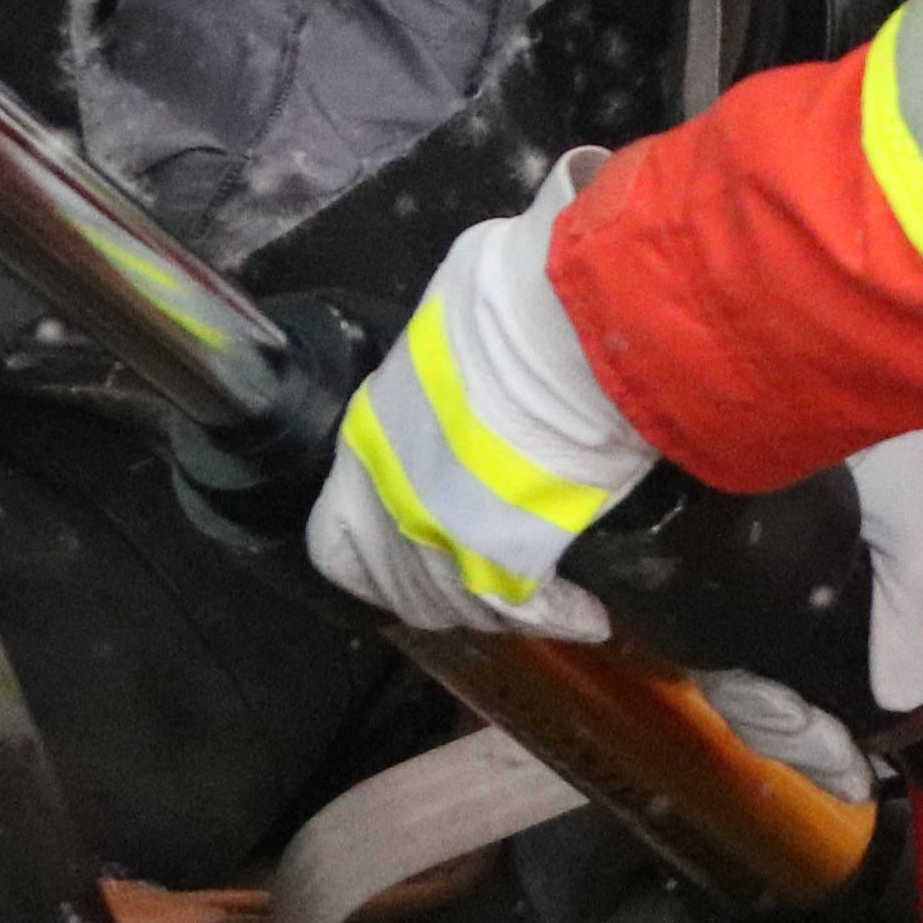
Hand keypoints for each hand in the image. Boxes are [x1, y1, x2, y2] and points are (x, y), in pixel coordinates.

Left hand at [306, 155, 654, 639]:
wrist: (557, 336)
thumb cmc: (503, 304)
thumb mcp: (452, 315)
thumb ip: (449, 350)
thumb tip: (478, 329)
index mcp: (367, 445)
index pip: (334, 543)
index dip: (368, 556)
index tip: (407, 546)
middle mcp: (392, 506)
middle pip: (401, 587)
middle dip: (440, 587)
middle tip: (482, 576)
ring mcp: (444, 543)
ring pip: (459, 606)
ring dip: (493, 605)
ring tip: (534, 596)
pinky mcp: (506, 565)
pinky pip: (528, 610)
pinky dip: (560, 616)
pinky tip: (588, 617)